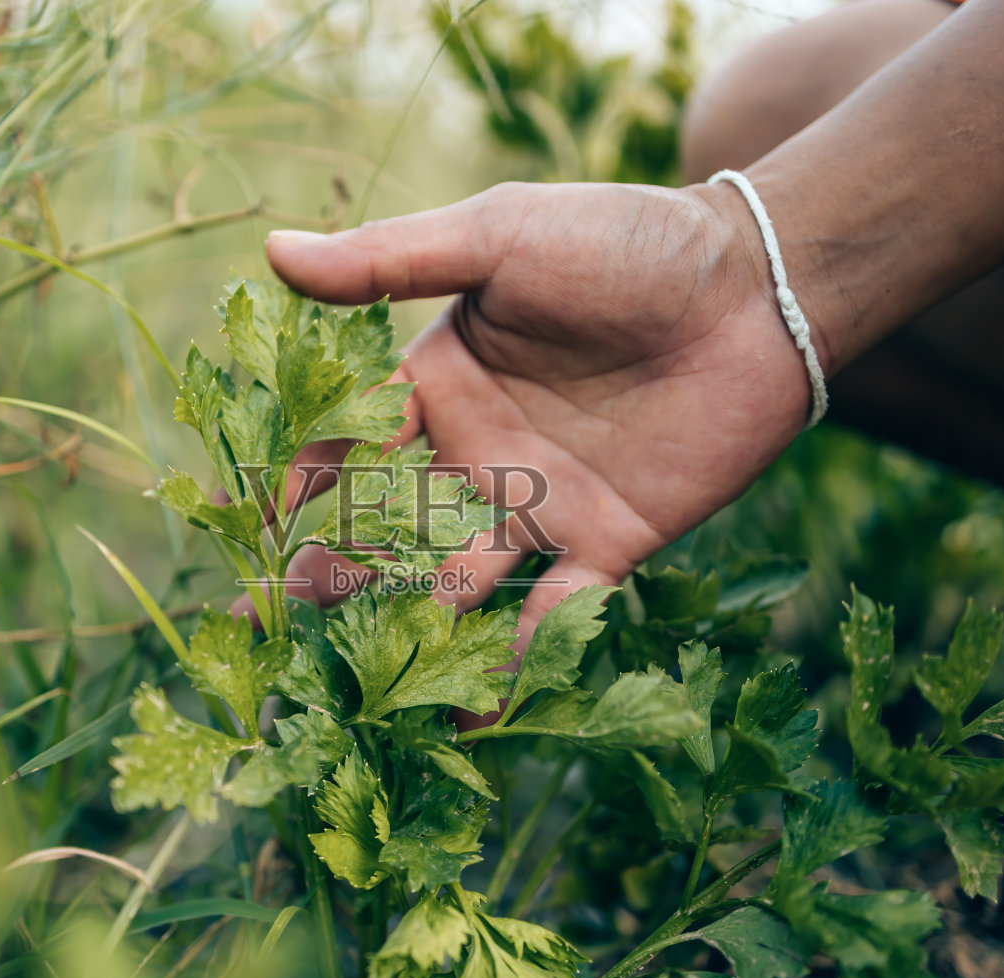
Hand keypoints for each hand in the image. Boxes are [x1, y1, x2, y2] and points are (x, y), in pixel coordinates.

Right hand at [263, 181, 817, 656]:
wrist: (754, 287)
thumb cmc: (624, 244)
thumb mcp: (498, 238)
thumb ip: (391, 261)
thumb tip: (273, 251)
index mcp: (439, 385)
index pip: (348, 447)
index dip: (298, 488)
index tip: (249, 535)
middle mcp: (477, 453)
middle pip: (389, 526)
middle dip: (335, 571)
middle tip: (279, 622)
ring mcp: (538, 505)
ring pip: (455, 579)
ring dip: (410, 625)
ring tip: (361, 681)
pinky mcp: (606, 543)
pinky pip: (553, 614)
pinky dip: (517, 662)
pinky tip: (471, 713)